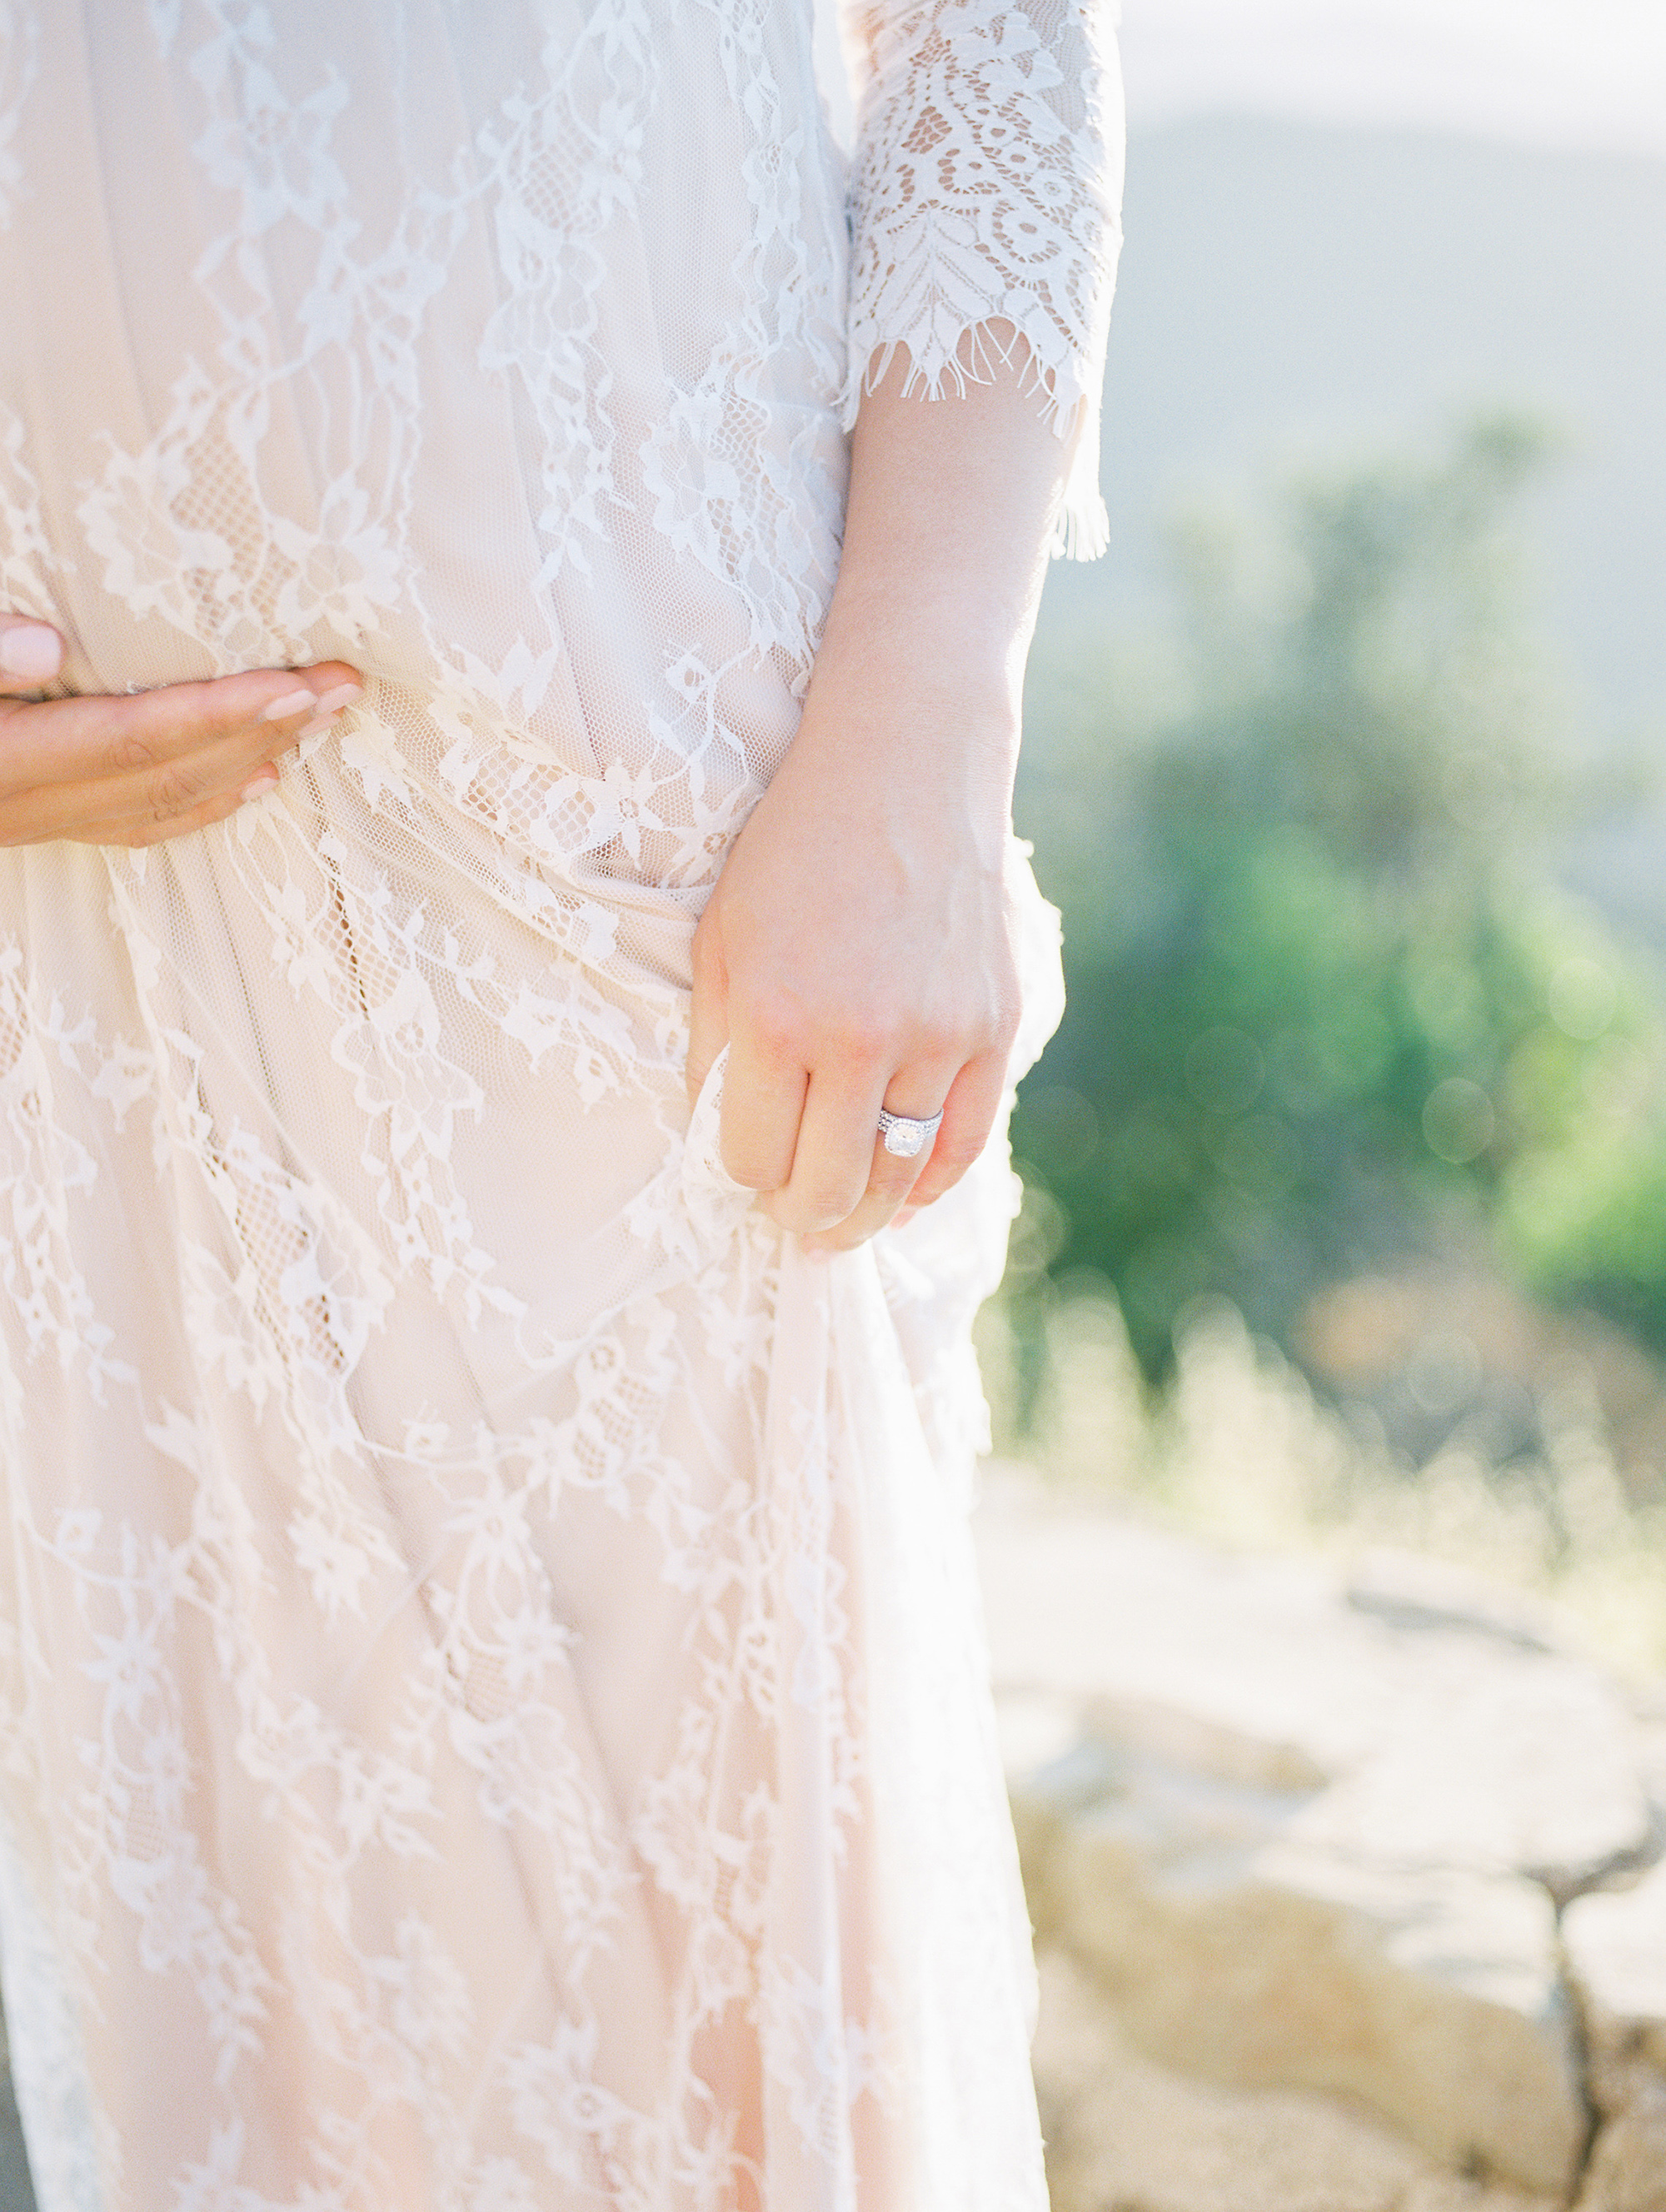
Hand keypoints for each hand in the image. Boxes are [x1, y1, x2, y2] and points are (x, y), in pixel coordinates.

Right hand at [0, 615, 360, 846]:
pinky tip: (261, 781)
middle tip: (340, 686)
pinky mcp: (38, 823)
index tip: (296, 686)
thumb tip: (44, 644)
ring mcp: (34, 823)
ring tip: (320, 719)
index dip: (219, 714)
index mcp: (4, 762)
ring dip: (251, 760)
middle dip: (264, 730)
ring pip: (166, 803)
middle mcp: (27, 807)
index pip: (133, 738)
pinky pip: (139, 825)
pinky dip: (209, 802)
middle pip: (170, 773)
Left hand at [685, 656, 1021, 1255]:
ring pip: (899, 1177)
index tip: (744, 1170)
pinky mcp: (994, 1028)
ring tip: (841, 1223)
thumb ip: (716, 1043)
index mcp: (777, 1016)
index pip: (752, 1158)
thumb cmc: (795, 848)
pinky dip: (931, 1185)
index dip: (741, 1177)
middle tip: (791, 1219)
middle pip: (827, 1187)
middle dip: (800, 1217)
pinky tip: (903, 1194)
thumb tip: (723, 1139)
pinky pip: (964, 1142)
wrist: (904, 765)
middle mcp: (860, 1037)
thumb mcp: (721, 937)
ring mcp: (937, 1036)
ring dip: (863, 1214)